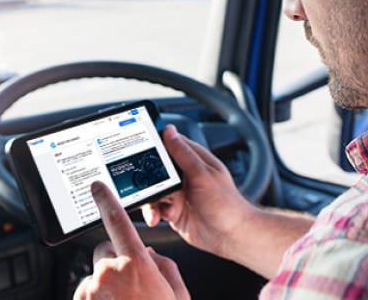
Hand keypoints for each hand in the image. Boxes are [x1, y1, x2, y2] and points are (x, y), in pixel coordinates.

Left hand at [73, 181, 190, 299]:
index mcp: (135, 266)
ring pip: (96, 274)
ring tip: (125, 299)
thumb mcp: (177, 293)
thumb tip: (151, 254)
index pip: (117, 222)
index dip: (106, 201)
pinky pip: (87, 292)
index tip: (98, 187)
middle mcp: (108, 274)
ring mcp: (91, 290)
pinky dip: (98, 297)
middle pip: (105, 250)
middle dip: (116, 259)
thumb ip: (164, 266)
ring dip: (108, 282)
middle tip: (132, 281)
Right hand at [142, 125, 255, 255]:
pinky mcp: (173, 211)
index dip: (153, 145)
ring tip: (156, 208)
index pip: (170, 144)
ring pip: (153, 190)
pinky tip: (158, 218)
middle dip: (147, 179)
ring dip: (150, 200)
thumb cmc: (226, 204)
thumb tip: (169, 131)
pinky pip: (155, 208)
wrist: (231, 236)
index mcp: (194, 160)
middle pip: (156, 170)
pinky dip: (153, 213)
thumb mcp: (202, 175)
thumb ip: (183, 154)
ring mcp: (178, 194)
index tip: (137, 149)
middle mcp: (184, 175)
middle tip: (143, 186)